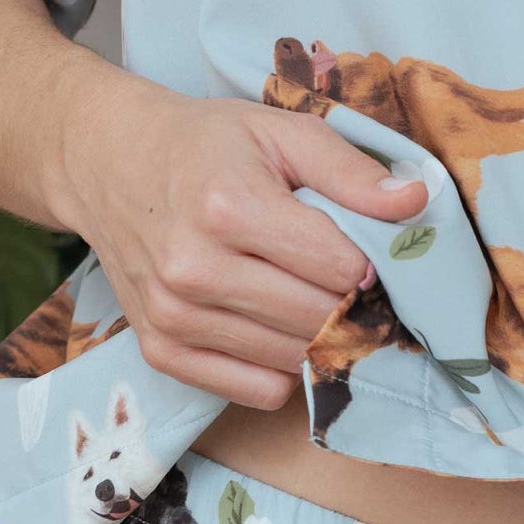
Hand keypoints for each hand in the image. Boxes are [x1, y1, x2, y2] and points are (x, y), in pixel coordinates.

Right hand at [56, 72, 426, 406]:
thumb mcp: (279, 131)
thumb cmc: (204, 147)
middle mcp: (195, 269)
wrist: (108, 165)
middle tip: (359, 290)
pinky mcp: (162, 351)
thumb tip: (416, 202)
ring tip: (318, 304)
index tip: (371, 256)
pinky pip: (258, 391)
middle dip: (353, 308)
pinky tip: (279, 331)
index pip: (340, 268)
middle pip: (319, 318)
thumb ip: (350, 169)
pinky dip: (283, 370)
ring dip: (321, 340)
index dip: (371, 267)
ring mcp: (174, 316)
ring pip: (294, 360)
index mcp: (229, 207)